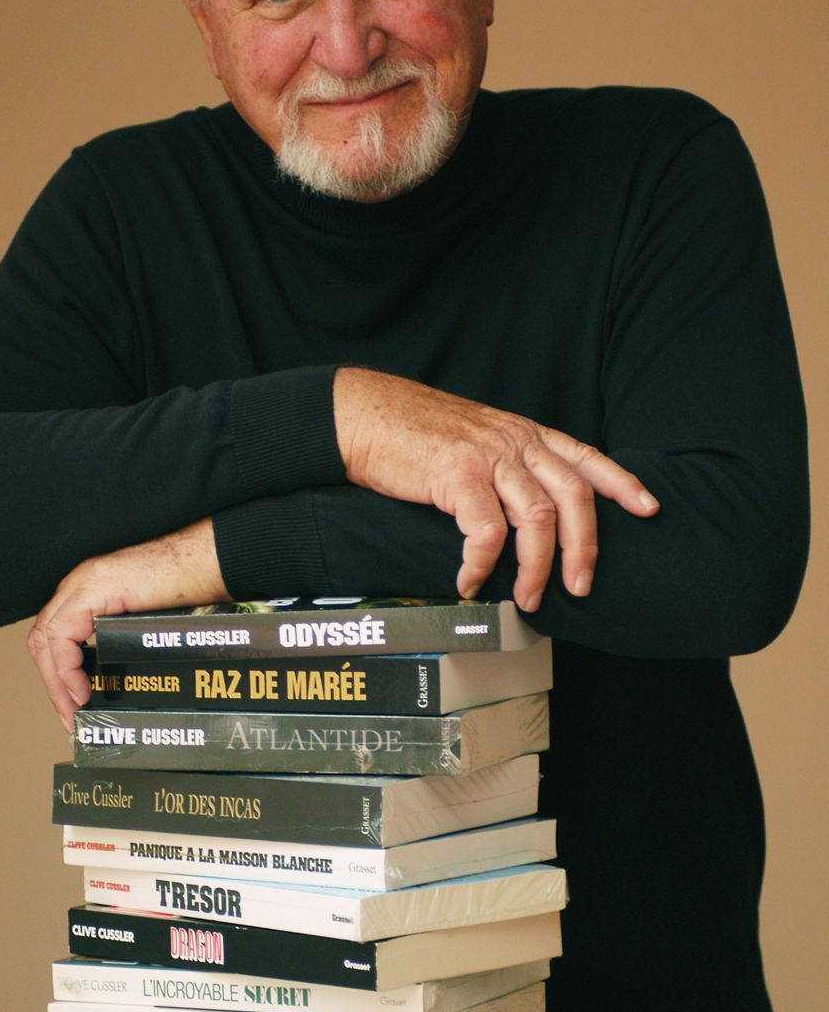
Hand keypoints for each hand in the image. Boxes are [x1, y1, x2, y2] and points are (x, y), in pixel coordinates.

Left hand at [27, 517, 228, 730]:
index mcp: (91, 589)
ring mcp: (84, 583)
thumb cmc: (193, 584)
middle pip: (43, 639)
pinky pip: (61, 635)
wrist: (210, 560)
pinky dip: (66, 668)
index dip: (58, 672)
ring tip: (74, 710)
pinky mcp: (92, 589)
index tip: (73, 704)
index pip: (56, 635)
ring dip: (56, 681)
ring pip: (46, 638)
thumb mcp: (149, 619)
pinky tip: (81, 691)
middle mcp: (80, 583)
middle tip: (69, 717)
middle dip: (53, 683)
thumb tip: (128, 682)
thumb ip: (128, 640)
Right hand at [334, 368, 658, 607]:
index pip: (586, 456)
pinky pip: (486, 531)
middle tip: (579, 587)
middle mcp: (514, 441)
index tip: (648, 508)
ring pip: (537, 518)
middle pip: (572, 495)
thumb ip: (507, 466)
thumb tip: (524, 514)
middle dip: (583, 548)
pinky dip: (481, 565)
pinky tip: (469, 581)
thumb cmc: (413, 433)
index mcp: (524, 433)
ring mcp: (487, 456)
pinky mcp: (457, 475)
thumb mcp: (476, 438)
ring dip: (536, 568)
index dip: (622, 483)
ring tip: (525, 597)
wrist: (363, 414)